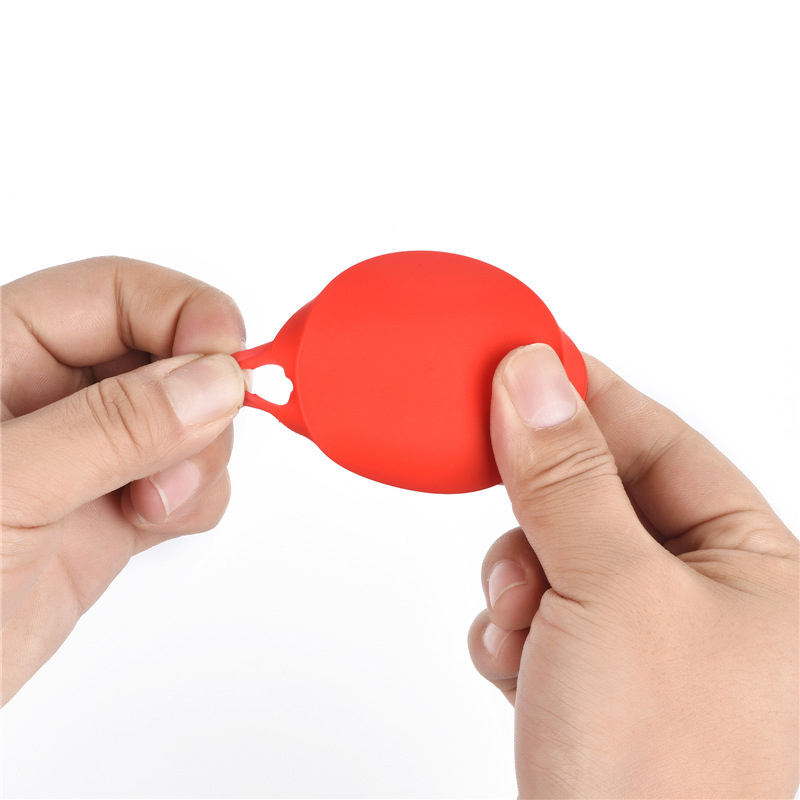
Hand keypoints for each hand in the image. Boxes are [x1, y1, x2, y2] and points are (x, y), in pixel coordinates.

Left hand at [1, 257, 246, 704]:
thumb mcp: (3, 490)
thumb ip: (113, 428)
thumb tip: (213, 381)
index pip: (117, 293)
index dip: (183, 314)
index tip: (229, 358)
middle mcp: (46, 395)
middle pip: (166, 352)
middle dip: (197, 398)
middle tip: (186, 452)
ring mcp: (82, 455)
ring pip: (188, 418)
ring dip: (200, 455)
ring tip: (154, 504)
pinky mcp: (108, 510)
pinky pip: (188, 478)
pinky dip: (198, 496)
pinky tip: (157, 522)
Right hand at [468, 345, 798, 798]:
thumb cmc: (669, 773)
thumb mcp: (612, 590)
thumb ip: (568, 475)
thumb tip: (533, 375)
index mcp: (755, 564)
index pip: (658, 437)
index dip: (584, 393)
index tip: (517, 356)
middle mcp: (709, 600)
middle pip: (598, 495)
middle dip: (539, 506)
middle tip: (495, 494)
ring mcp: (650, 644)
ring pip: (558, 556)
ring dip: (520, 578)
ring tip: (525, 626)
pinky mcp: (598, 684)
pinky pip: (541, 615)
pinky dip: (515, 629)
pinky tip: (519, 669)